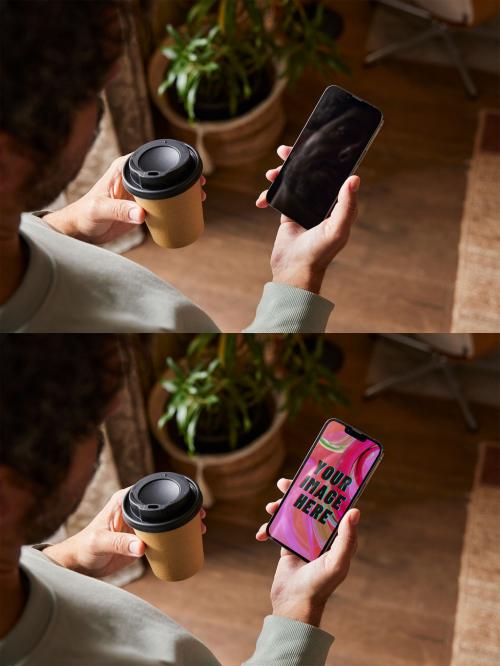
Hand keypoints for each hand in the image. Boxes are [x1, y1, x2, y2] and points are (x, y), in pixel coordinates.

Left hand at [43, 488, 206, 577]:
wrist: (78, 565)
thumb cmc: (85, 548)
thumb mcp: (101, 543)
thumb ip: (120, 544)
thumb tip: (142, 548)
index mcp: (124, 500)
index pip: (152, 491)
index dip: (172, 493)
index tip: (189, 502)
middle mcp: (134, 509)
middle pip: (164, 505)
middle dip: (184, 510)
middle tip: (201, 518)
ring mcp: (139, 524)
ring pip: (166, 520)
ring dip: (183, 523)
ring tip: (200, 530)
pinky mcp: (140, 539)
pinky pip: (162, 535)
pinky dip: (176, 537)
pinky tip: (188, 541)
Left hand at [44, 155, 206, 244]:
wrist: (80, 231)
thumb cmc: (85, 215)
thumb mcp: (101, 210)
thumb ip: (120, 211)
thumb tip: (142, 214)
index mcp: (123, 169)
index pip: (151, 158)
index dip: (171, 161)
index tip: (188, 170)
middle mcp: (133, 178)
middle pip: (163, 173)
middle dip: (184, 178)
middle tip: (201, 186)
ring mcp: (138, 192)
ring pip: (165, 188)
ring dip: (182, 192)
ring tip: (201, 197)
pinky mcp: (140, 207)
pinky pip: (162, 204)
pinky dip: (175, 206)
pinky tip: (187, 210)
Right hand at [256, 146, 359, 293]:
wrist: (295, 271)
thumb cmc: (320, 252)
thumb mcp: (337, 228)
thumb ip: (347, 205)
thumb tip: (354, 178)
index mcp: (337, 203)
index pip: (331, 173)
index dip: (322, 157)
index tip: (309, 145)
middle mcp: (322, 203)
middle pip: (309, 173)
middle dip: (295, 161)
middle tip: (283, 152)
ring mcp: (304, 207)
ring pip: (292, 182)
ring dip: (280, 175)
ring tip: (270, 174)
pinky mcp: (288, 214)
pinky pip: (278, 197)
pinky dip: (268, 195)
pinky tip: (261, 200)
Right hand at [256, 478, 358, 626]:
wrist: (295, 604)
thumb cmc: (321, 584)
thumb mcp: (337, 561)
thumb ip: (347, 537)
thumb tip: (355, 510)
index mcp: (336, 534)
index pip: (331, 504)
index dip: (323, 488)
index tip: (312, 474)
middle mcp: (321, 533)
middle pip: (308, 504)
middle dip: (295, 491)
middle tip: (283, 483)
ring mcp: (303, 538)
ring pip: (290, 512)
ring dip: (278, 506)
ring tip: (270, 507)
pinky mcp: (287, 545)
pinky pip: (276, 529)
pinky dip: (267, 528)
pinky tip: (261, 533)